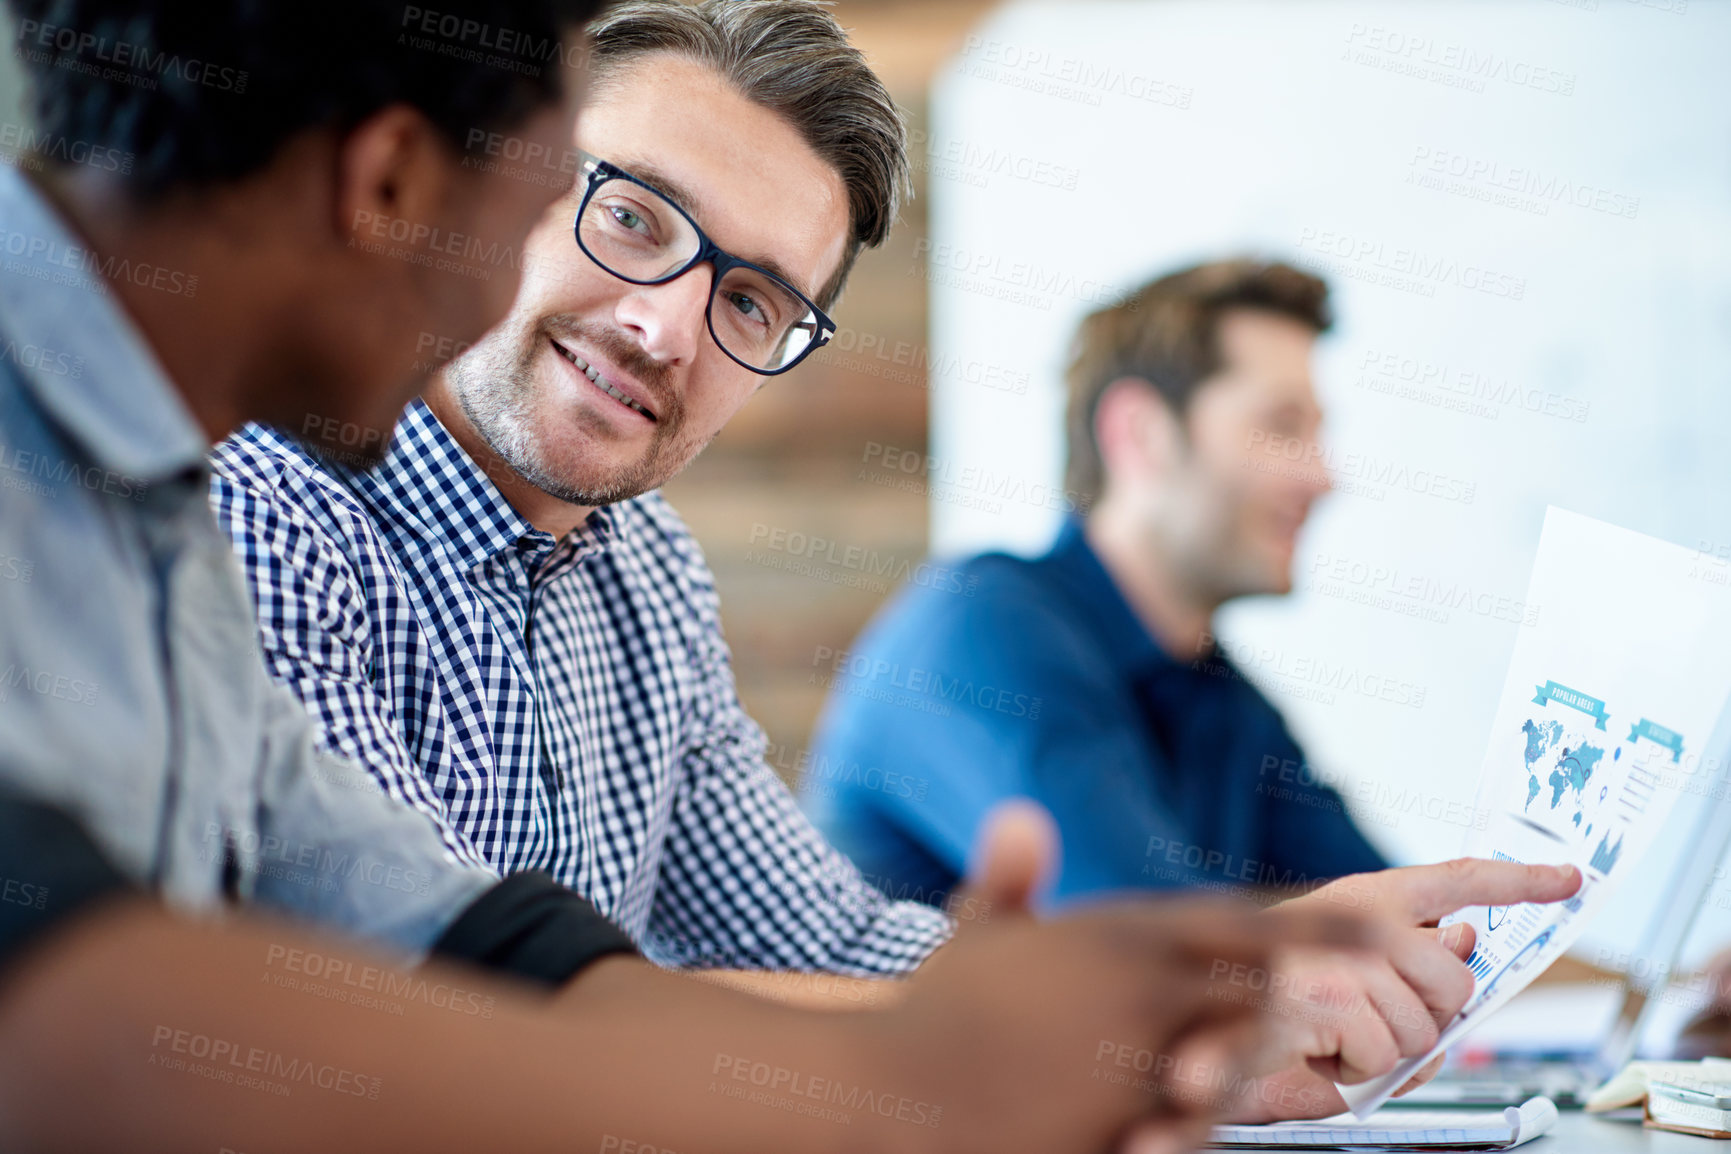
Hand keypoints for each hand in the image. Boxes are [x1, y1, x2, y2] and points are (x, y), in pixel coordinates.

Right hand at [873, 802, 1379, 1153]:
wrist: (900, 1093)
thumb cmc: (937, 1012)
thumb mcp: (977, 932)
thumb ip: (1010, 876)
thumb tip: (1021, 816)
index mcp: (1121, 939)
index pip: (1244, 924)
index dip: (1318, 927)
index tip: (1377, 929)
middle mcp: (1148, 996)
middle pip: (1256, 992)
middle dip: (1288, 995)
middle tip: (1322, 996)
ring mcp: (1146, 1065)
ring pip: (1241, 1058)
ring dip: (1256, 1053)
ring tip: (1256, 1050)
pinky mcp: (1132, 1126)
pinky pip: (1199, 1121)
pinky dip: (1210, 1112)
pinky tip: (1190, 1109)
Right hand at [1224, 858, 1580, 1120]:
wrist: (1203, 1034)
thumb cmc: (1282, 1008)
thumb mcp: (1363, 982)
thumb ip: (1415, 962)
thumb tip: (1464, 940)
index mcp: (1365, 899)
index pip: (1455, 880)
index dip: (1517, 880)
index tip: (1569, 878)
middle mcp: (1356, 918)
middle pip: (1454, 981)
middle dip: (1427, 1018)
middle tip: (1370, 1020)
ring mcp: (1341, 956)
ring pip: (1423, 1028)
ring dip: (1383, 1052)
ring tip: (1333, 1037)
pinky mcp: (1327, 1000)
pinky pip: (1384, 1056)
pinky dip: (1354, 1072)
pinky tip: (1316, 1051)